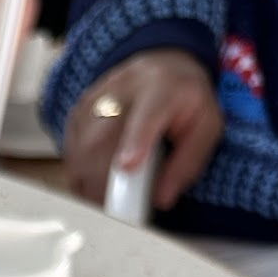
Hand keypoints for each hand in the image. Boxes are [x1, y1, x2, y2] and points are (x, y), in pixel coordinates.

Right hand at [65, 51, 222, 210]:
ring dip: (93, 187)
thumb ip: (187, 163)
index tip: (127, 166)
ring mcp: (92, 103)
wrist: (159, 65)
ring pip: (80, 156)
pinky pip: (71, 159)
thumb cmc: (183, 99)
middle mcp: (121, 91)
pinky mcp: (75, 117)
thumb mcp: (206, 126)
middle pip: (101, 144)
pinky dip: (84, 179)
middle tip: (124, 212)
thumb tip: (162, 199)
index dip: (134, 143)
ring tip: (116, 196)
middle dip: (108, 186)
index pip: (144, 118)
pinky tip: (103, 178)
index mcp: (160, 90)